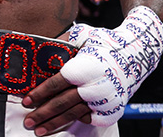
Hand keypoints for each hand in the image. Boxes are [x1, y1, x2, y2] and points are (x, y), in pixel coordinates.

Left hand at [27, 7, 162, 129]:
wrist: (135, 54)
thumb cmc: (105, 43)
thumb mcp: (82, 35)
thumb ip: (61, 42)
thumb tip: (39, 49)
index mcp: (85, 68)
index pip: (57, 83)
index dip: (40, 93)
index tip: (27, 101)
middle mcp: (96, 87)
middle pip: (63, 103)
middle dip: (43, 114)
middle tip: (28, 122)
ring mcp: (105, 101)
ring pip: (74, 114)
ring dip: (55, 123)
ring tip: (40, 130)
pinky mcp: (114, 110)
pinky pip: (91, 119)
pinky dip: (78, 120)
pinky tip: (65, 122)